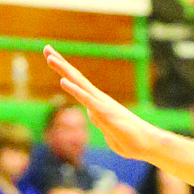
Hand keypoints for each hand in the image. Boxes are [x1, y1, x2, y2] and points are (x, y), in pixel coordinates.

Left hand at [45, 46, 166, 160]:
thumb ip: (98, 120)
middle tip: (46, 49)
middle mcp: (99, 99)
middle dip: (61, 63)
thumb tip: (91, 113)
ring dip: (64, 70)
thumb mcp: (109, 131)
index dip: (66, 72)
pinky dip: (74, 90)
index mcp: (98, 104)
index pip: (79, 84)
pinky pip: (86, 99)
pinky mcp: (104, 113)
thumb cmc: (130, 141)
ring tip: (49, 57)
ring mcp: (101, 104)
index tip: (53, 58)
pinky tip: (63, 82)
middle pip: (77, 78)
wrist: (147, 145)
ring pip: (79, 84)